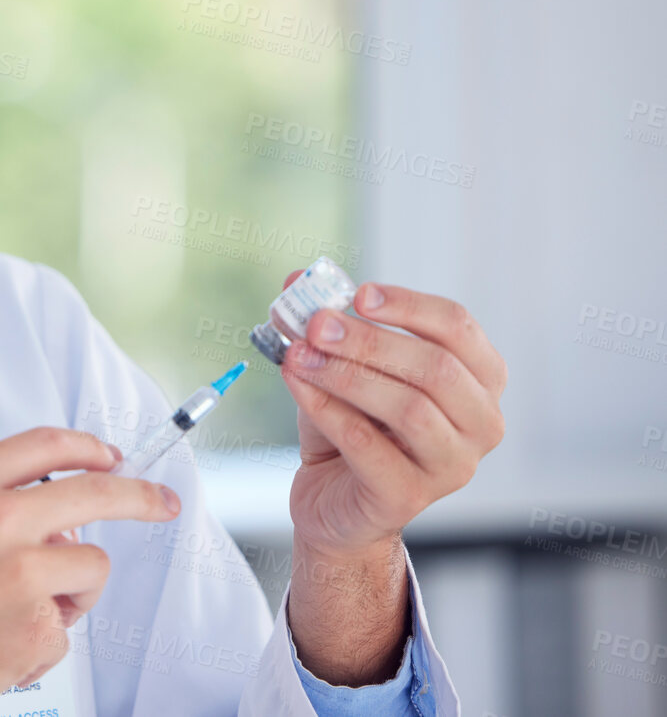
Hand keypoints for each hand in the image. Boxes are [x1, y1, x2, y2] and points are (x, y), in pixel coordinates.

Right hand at [0, 427, 181, 716]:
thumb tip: (60, 516)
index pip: (46, 444)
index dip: (89, 446)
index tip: (114, 455)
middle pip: (98, 490)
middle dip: (141, 496)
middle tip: (162, 502)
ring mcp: (22, 570)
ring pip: (92, 566)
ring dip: (71, 594)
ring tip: (14, 615)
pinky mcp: (38, 623)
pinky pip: (70, 625)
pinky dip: (45, 640)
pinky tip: (0, 646)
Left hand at [282, 279, 506, 556]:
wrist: (332, 498)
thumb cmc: (351, 424)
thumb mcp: (342, 366)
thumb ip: (326, 325)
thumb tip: (298, 281)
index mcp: (479, 380)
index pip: (458, 328)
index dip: (409, 305)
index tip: (358, 294)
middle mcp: (481, 423)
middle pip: (436, 368)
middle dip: (370, 340)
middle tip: (315, 324)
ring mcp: (451, 466)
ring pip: (409, 408)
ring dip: (347, 374)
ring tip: (297, 355)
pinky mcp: (409, 497)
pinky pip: (366, 444)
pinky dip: (326, 408)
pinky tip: (297, 384)